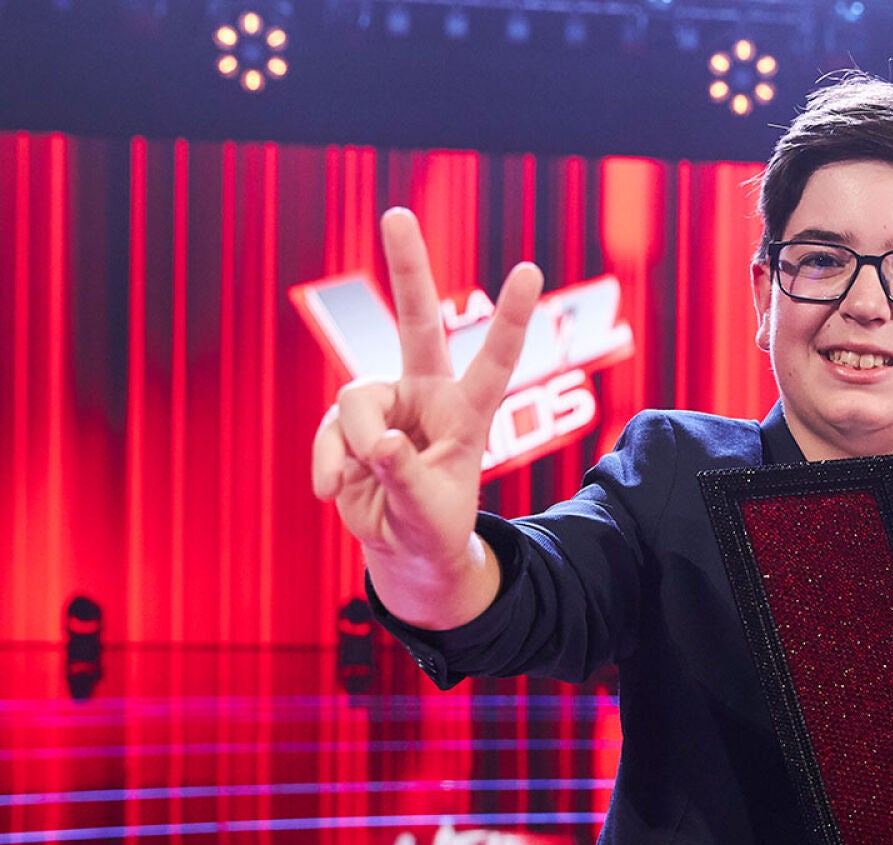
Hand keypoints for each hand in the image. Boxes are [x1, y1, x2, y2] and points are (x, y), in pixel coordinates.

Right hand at [312, 208, 542, 625]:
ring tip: (360, 483)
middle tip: (396, 213)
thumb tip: (377, 441)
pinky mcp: (348, 422)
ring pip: (355, 400)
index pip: (495, 358)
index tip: (531, 269)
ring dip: (351, 446)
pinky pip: (329, 431)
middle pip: (415, 322)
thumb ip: (406, 476)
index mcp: (467, 412)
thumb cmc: (433, 525)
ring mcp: (385, 404)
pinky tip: (333, 492)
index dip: (511, 316)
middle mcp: (427, 395)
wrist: (403, 548)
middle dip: (406, 267)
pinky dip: (327, 464)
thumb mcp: (431, 512)